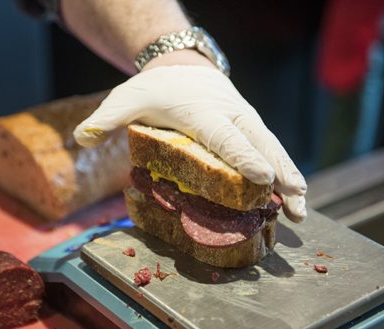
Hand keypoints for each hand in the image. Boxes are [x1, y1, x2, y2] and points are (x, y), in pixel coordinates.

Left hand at [74, 65, 306, 222]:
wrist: (183, 67)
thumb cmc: (155, 88)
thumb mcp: (127, 97)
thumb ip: (106, 117)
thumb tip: (82, 138)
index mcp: (200, 112)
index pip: (223, 136)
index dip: (241, 157)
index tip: (260, 179)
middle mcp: (229, 114)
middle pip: (257, 144)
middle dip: (277, 173)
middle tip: (293, 200)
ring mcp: (244, 119)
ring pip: (271, 147)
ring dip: (288, 176)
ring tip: (300, 206)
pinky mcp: (250, 125)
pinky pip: (271, 148)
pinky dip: (285, 170)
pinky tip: (294, 194)